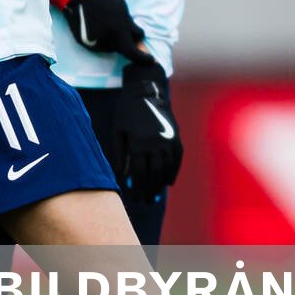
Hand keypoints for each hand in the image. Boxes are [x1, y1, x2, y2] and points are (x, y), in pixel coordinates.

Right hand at [51, 0, 155, 61]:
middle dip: (126, 42)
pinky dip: (102, 39)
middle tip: (123, 29)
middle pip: (122, 48)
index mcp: (118, 31)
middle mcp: (105, 41)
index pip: (132, 52)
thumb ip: (129, 26)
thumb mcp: (123, 9)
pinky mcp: (84, 42)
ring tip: (108, 23)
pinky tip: (98, 26)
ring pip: (110, 47)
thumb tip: (137, 38)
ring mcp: (93, 43)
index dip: (142, 58)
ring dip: (114, 40)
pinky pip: (98, 45)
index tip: (150, 59)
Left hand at [107, 60, 182, 193]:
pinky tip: (167, 183)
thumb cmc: (126, 113)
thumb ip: (120, 155)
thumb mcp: (118, 132)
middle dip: (149, 190)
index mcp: (139, 143)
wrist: (146, 93)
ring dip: (161, 185)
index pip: (139, 173)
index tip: (134, 198)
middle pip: (154, 174)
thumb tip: (123, 178)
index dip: (137, 188)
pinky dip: (173, 172)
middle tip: (145, 201)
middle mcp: (156, 143)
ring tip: (155, 196)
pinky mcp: (176, 137)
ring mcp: (169, 140)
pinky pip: (177, 159)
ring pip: (167, 168)